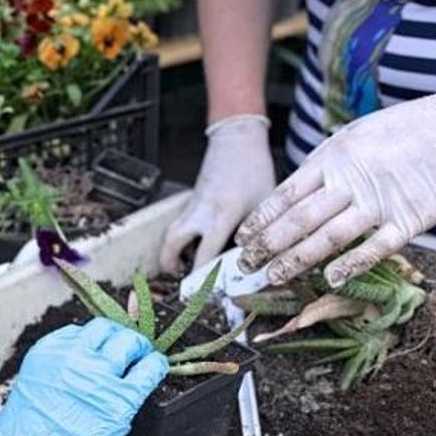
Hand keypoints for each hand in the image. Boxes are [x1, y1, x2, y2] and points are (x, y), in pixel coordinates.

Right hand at [0, 318, 167, 435]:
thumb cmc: (27, 435)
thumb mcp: (32, 386)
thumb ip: (56, 369)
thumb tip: (81, 365)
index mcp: (49, 352)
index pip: (80, 331)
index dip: (95, 339)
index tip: (102, 345)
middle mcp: (74, 356)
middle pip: (105, 330)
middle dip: (117, 336)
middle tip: (125, 346)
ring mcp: (99, 375)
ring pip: (129, 343)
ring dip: (137, 346)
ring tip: (142, 354)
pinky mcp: (121, 398)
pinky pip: (148, 371)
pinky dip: (156, 365)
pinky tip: (157, 366)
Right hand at [160, 115, 275, 273]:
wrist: (236, 141)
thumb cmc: (254, 171)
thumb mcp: (265, 204)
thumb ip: (261, 233)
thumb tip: (264, 262)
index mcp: (222, 214)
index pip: (205, 254)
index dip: (204, 277)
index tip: (207, 294)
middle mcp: (201, 212)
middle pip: (172, 243)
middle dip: (170, 265)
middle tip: (181, 281)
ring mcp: (192, 206)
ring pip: (170, 233)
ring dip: (170, 252)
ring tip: (181, 267)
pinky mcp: (191, 201)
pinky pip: (179, 225)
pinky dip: (180, 239)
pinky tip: (193, 247)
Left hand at [237, 81, 435, 286]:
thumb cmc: (405, 129)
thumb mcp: (355, 136)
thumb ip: (324, 165)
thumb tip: (293, 193)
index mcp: (334, 157)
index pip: (286, 195)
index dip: (261, 220)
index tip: (243, 240)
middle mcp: (352, 179)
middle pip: (299, 219)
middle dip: (268, 245)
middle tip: (247, 266)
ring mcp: (381, 200)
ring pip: (329, 237)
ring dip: (297, 260)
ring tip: (273, 277)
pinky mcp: (412, 218)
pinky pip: (376, 247)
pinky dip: (351, 264)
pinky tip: (329, 278)